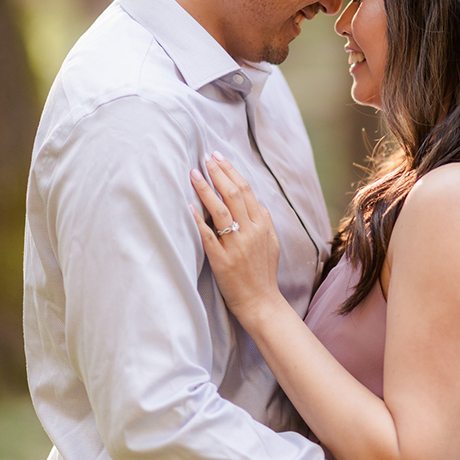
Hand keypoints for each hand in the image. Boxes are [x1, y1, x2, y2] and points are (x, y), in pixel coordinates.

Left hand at [188, 152, 285, 318]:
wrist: (261, 302)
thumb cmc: (262, 272)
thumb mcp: (270, 242)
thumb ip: (261, 221)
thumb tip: (250, 200)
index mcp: (262, 225)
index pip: (246, 190)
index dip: (231, 171)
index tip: (218, 157)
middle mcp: (251, 232)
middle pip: (233, 195)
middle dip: (218, 173)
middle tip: (205, 157)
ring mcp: (236, 246)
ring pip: (220, 211)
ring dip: (205, 189)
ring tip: (193, 173)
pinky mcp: (222, 260)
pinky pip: (208, 236)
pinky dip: (198, 220)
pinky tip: (188, 206)